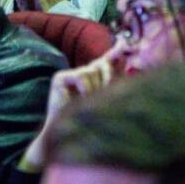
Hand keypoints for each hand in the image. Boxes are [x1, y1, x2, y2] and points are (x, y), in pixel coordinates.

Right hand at [19, 45, 130, 170]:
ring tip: (89, 103)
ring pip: (93, 71)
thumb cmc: (90, 124)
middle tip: (106, 94)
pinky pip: (82, 76)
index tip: (123, 43)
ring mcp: (70, 74)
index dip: (115, 52)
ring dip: (96, 88)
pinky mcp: (60, 78)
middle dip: (108, 77)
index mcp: (94, 80)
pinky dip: (86, 89)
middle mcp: (82, 73)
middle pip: (102, 65)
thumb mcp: (106, 101)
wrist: (68, 139)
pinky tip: (81, 99)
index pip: (106, 61)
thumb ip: (113, 83)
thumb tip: (124, 64)